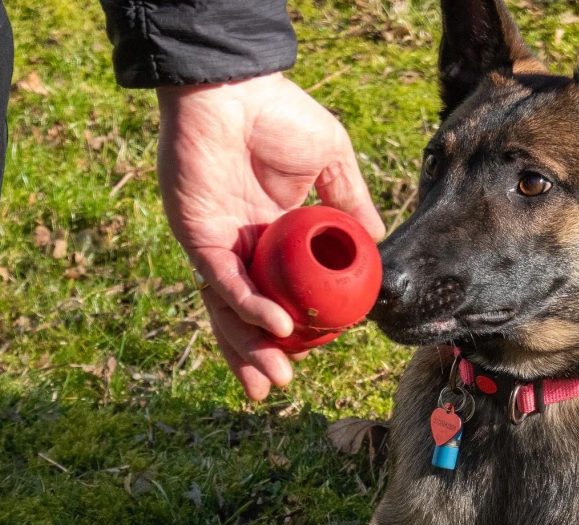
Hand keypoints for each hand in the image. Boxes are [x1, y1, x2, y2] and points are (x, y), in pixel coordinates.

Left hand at [156, 74, 384, 399]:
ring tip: (275, 377)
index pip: (280, 294)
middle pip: (248, 314)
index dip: (293, 327)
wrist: (234, 85)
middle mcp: (244, 249)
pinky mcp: (198, 237)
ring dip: (251, 346)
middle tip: (281, 384)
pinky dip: (249, 306)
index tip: (315, 349)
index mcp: (273, 237)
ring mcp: (219, 246)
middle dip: (262, 354)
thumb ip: (351, 204)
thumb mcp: (331, 162)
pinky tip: (275, 326)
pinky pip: (223, 282)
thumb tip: (380, 243)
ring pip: (230, 309)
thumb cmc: (279, 114)